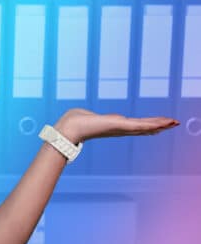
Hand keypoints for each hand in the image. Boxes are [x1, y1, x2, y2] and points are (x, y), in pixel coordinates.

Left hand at [54, 108, 179, 143]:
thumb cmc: (72, 122)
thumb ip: (89, 116)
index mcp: (112, 126)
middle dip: (158, 125)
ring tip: (174, 122)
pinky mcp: (119, 125)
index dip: (146, 125)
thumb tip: (82, 114)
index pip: (133, 126)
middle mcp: (118, 129)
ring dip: (160, 124)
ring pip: (144, 126)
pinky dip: (152, 124)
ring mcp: (120, 128)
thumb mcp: (85, 115)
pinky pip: (139, 125)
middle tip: (173, 123)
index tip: (157, 126)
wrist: (68, 128)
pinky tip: (163, 124)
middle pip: (142, 127)